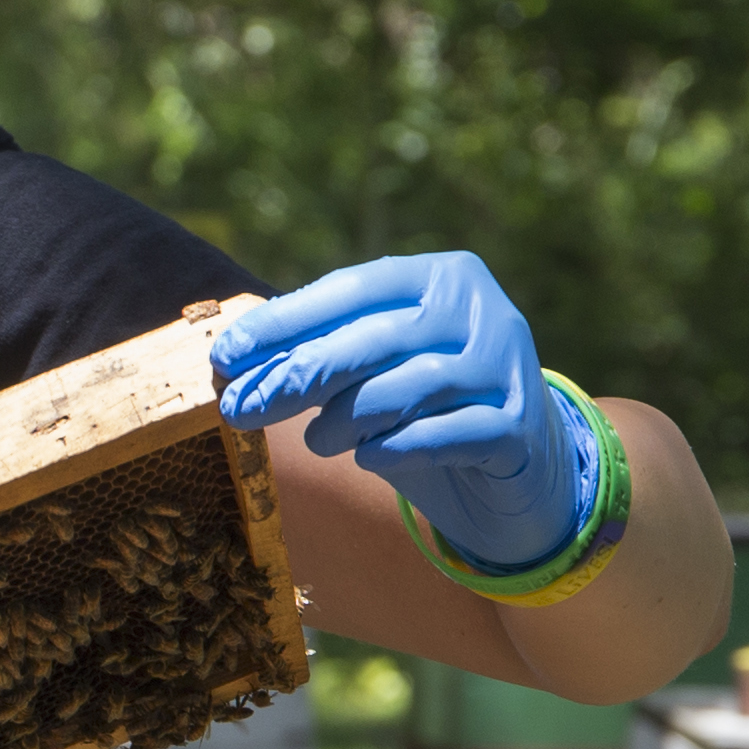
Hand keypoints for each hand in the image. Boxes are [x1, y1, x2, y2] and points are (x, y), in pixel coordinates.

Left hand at [210, 252, 592, 573]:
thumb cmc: (432, 410)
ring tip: (318, 441)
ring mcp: (507, 367)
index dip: (283, 322)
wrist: (524, 472)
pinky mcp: (519, 428)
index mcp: (443, 277)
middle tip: (241, 409)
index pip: (352, 289)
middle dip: (297, 375)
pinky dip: (395, 449)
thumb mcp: (379, 369)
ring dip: (344, 419)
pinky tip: (368, 458)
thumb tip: (234, 361)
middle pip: (373, 338)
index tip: (224, 355)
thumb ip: (325, 353)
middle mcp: (481, 311)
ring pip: (405, 386)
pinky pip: (443, 435)